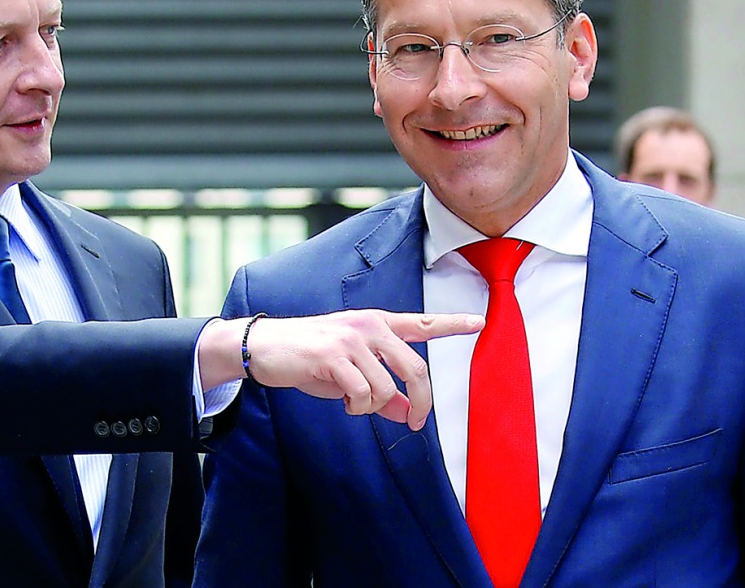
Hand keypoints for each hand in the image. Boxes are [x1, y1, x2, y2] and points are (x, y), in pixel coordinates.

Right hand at [200, 310, 482, 429]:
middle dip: (421, 402)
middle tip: (415, 422)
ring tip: (351, 403)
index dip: (452, 324)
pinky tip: (340, 400)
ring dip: (371, 407)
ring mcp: (352, 338)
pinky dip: (355, 407)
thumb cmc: (308, 359)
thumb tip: (407, 414)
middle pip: (415, 368)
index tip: (480, 321)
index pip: (421, 323)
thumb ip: (382, 390)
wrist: (264, 347)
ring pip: (386, 388)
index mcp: (376, 324)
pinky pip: (362, 394)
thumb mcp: (349, 374)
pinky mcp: (334, 354)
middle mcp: (369, 326)